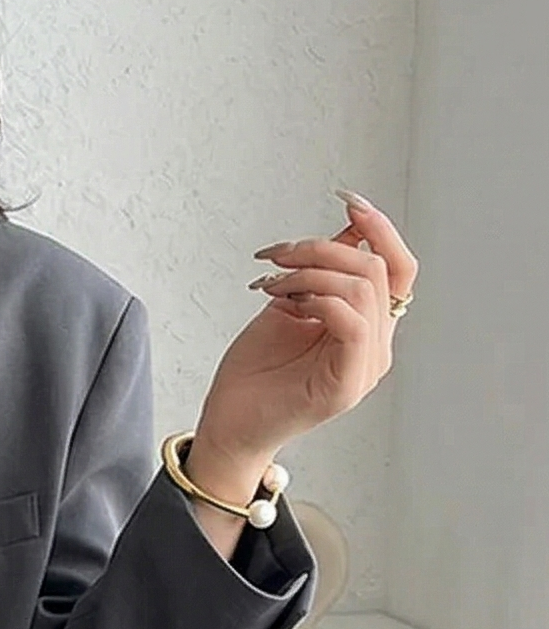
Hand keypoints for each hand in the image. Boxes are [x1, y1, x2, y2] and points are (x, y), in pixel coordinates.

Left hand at [194, 191, 418, 464]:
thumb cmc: (253, 374)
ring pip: (363, 289)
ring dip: (310, 271)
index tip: (347, 202)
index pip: (399, 268)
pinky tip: (287, 301)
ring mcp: (366, 365)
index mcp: (368, 326)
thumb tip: (347, 230)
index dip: (380, 229)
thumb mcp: (288, 306)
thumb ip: (319, 274)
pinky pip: (352, 321)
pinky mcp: (348, 383)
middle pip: (378, 269)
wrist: (229, 426)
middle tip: (276, 256)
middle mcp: (376, 345)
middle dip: (322, 248)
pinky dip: (318, 298)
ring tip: (271, 282)